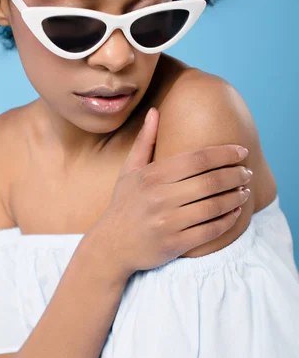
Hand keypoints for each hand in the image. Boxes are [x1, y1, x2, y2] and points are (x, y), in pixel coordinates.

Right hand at [90, 107, 251, 280]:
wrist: (111, 245)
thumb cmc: (124, 204)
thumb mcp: (129, 170)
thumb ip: (145, 141)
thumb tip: (154, 111)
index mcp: (152, 176)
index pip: (197, 159)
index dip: (224, 154)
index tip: (241, 151)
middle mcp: (160, 197)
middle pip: (210, 182)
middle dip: (235, 175)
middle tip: (247, 172)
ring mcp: (167, 222)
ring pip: (213, 207)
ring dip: (235, 198)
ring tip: (245, 191)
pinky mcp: (174, 244)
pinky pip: (209, 231)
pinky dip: (227, 221)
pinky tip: (235, 212)